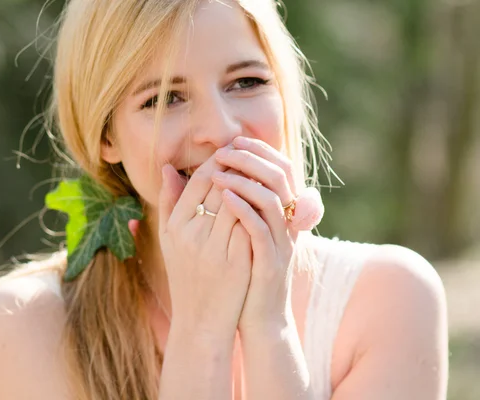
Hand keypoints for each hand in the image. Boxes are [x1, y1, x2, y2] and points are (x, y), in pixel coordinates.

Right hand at [158, 154, 251, 341]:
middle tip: (250, 154)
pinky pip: (250, 226)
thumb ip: (169, 202)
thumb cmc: (185, 275)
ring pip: (237, 203)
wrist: (200, 319)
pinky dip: (259, 210)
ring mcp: (214, 249)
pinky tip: (269, 199)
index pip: (196, 181)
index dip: (215, 162)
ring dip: (251, 184)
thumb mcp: (169, 240)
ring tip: (262, 173)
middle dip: (236, 167)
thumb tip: (167, 167)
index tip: (230, 152)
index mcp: (175, 226)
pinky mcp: (236, 262)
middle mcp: (191, 235)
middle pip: (218, 187)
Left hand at [212, 136, 304, 332]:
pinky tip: (223, 198)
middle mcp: (287, 225)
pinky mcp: (271, 262)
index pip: (281, 170)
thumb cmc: (244, 273)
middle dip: (251, 159)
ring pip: (272, 200)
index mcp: (282, 215)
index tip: (234, 140)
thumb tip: (214, 173)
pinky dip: (243, 209)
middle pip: (280, 178)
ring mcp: (282, 243)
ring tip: (218, 172)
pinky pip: (260, 229)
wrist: (257, 317)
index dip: (260, 151)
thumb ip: (236, 204)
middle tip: (224, 150)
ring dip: (244, 181)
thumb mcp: (241, 235)